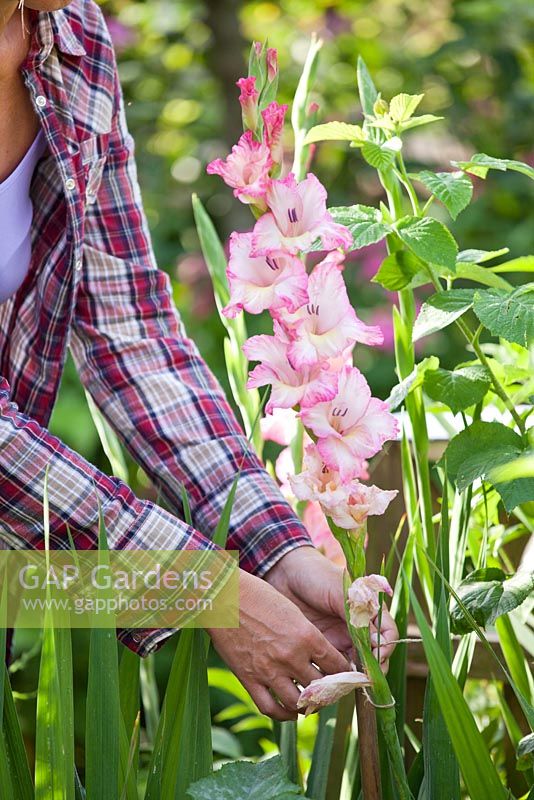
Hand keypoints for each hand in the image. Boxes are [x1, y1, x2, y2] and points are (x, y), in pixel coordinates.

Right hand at [207, 567, 348, 720]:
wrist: (223, 596)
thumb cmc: (258, 596)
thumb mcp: (292, 611)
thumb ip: (307, 635)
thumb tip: (320, 655)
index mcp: (306, 635)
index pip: (337, 665)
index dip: (346, 673)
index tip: (347, 675)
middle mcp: (291, 656)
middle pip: (321, 687)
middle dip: (330, 691)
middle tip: (332, 691)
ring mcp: (269, 670)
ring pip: (298, 703)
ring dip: (308, 706)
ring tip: (312, 703)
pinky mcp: (249, 679)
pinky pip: (270, 708)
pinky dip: (283, 715)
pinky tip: (290, 711)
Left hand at [264, 546, 397, 671]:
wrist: (284, 573)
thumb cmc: (317, 575)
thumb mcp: (340, 592)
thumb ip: (357, 615)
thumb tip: (377, 642)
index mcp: (368, 610)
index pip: (388, 634)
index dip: (386, 647)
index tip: (377, 655)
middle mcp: (358, 627)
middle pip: (375, 654)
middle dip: (372, 668)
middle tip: (364, 677)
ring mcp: (341, 638)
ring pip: (356, 664)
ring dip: (354, 675)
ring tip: (347, 681)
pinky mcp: (323, 647)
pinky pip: (334, 666)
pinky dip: (335, 675)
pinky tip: (331, 679)